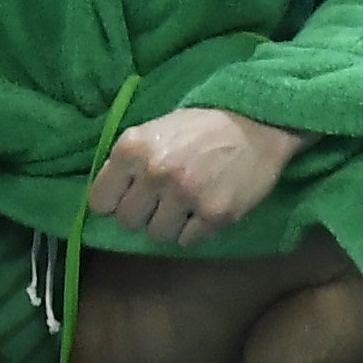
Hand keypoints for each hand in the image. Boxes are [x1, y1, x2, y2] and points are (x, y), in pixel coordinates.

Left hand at [85, 105, 301, 251]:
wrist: (262, 121)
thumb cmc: (205, 126)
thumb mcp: (159, 129)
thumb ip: (130, 160)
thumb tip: (109, 199)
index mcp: (133, 148)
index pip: (99, 202)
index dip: (117, 200)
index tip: (135, 193)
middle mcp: (155, 171)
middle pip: (128, 221)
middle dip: (145, 212)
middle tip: (167, 197)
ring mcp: (185, 194)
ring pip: (157, 235)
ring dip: (172, 223)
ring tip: (191, 201)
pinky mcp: (214, 214)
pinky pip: (187, 241)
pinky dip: (197, 229)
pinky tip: (209, 205)